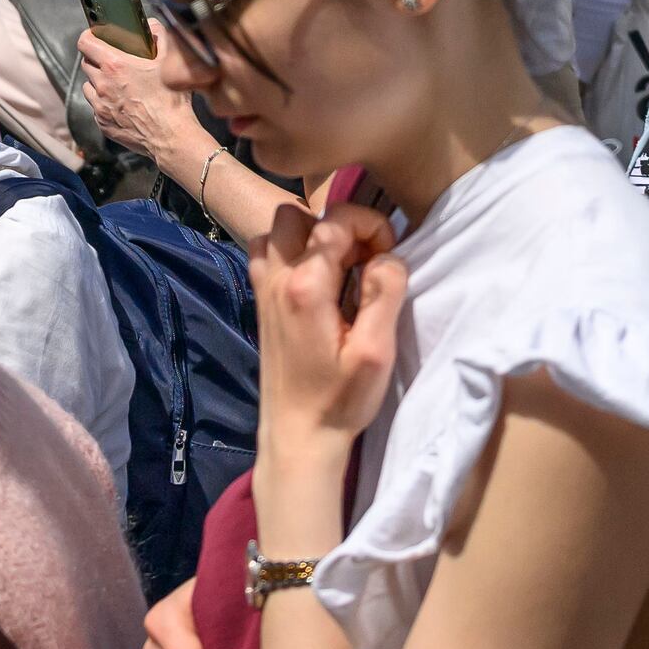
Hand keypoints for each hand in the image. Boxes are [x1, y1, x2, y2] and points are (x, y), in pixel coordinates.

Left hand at [73, 28, 200, 172]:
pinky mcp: (102, 122)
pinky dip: (103, 102)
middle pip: (86, 63)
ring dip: (98, 82)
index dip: (89, 36)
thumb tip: (153, 25)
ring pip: (88, 85)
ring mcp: (99, 105)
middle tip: (113, 60)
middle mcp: (102, 84)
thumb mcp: (170, 60)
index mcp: (115, 65)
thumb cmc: (171, 98)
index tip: (96, 36)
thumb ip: (160, 35)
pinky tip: (122, 103)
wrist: (170, 136)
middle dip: (96, 59)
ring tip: (117, 84)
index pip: (85, 42)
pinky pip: (95, 106)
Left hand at [248, 172, 402, 457]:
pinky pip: (266, 252)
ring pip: (276, 229)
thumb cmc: (340, 399)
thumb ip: (384, 294)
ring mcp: (263, 288)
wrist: (298, 435)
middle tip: (362, 258)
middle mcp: (276, 278)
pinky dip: (290, 251)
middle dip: (337, 224)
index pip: (336, 221)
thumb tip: (388, 256)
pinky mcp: (260, 302)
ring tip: (339, 266)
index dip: (371, 226)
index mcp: (306, 286)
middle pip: (298, 214)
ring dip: (310, 235)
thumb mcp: (376, 351)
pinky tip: (316, 279)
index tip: (387, 256)